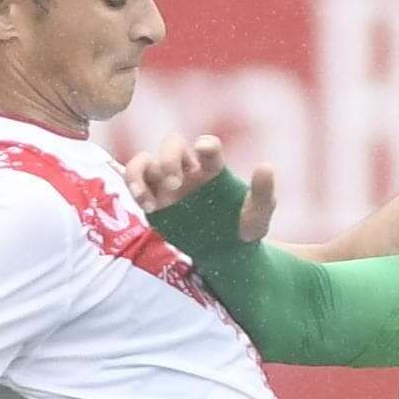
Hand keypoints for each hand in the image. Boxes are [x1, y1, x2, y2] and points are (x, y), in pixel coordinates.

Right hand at [122, 134, 278, 243]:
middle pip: (170, 144)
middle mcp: (188, 170)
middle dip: (169, 158)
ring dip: (140, 171)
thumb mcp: (259, 215)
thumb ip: (263, 193)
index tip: (204, 149)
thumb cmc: (244, 228)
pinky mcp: (153, 202)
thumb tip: (265, 167)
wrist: (227, 254)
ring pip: (144, 161)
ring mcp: (167, 184)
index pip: (207, 146)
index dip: (205, 144)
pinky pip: (135, 184)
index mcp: (213, 168)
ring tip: (148, 200)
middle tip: (175, 184)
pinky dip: (134, 187)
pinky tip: (146, 206)